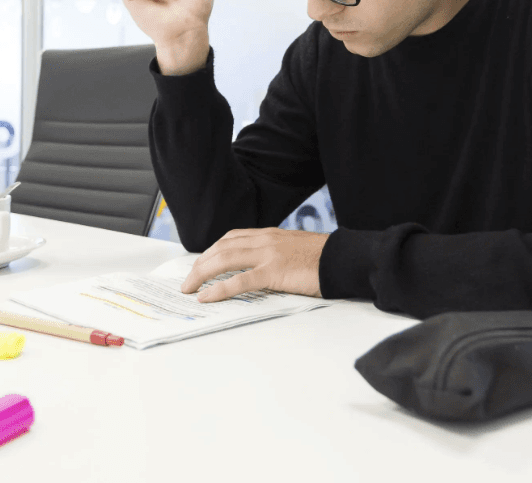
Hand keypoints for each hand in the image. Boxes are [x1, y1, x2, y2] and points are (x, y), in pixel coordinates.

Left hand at [180, 228, 329, 301]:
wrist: (343, 258)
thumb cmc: (325, 258)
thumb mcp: (296, 249)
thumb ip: (278, 254)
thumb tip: (265, 268)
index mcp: (270, 234)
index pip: (232, 237)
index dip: (212, 250)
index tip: (201, 262)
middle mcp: (265, 240)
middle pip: (222, 248)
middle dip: (200, 264)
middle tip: (188, 280)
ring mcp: (268, 255)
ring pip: (224, 260)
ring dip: (201, 274)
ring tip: (189, 288)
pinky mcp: (274, 272)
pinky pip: (239, 281)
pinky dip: (219, 289)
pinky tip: (206, 297)